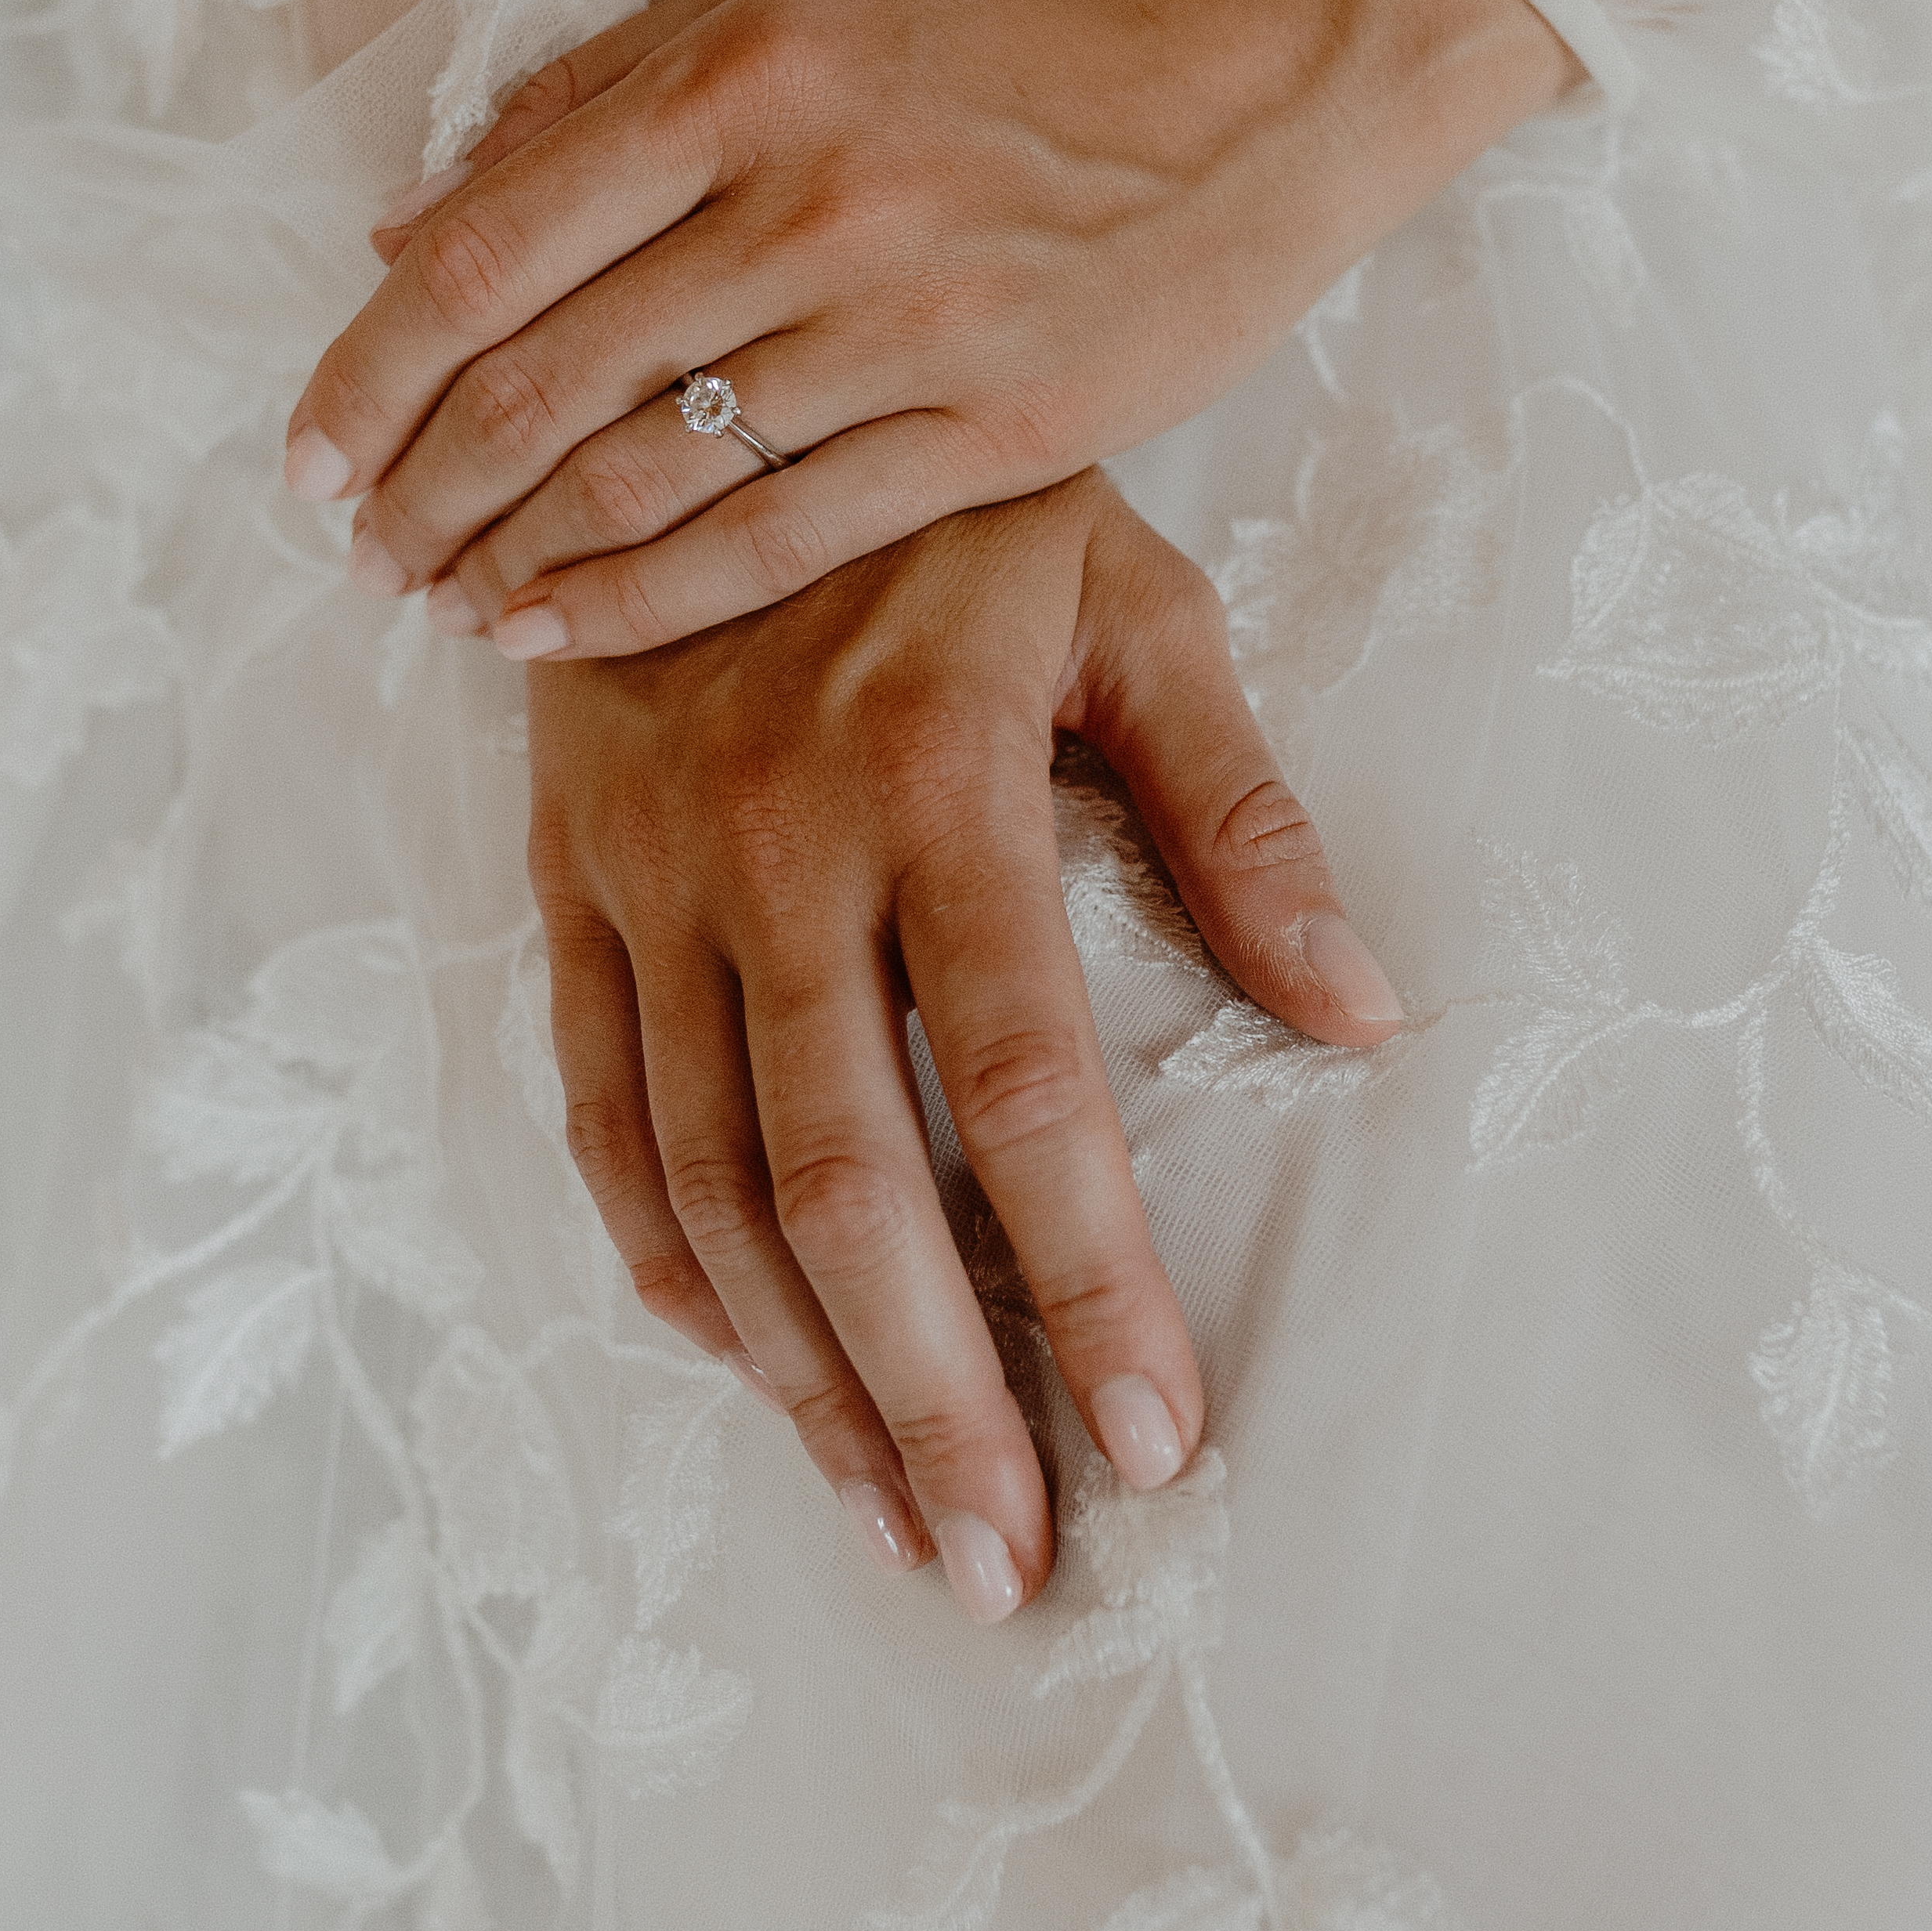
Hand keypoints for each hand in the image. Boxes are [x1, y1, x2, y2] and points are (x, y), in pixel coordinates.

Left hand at [286, 0, 1575, 658]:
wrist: (1260, 72)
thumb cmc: (1018, 21)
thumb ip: (600, 89)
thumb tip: (413, 218)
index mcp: (740, 73)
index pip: (487, 249)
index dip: (370, 368)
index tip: (308, 449)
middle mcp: (808, 201)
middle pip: (541, 379)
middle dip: (419, 485)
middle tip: (355, 549)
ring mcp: (905, 325)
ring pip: (645, 473)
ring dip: (509, 553)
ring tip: (436, 599)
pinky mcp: (994, 430)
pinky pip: (775, 537)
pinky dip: (642, 598)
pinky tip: (553, 629)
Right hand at [527, 470, 1404, 1622]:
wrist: (684, 367)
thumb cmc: (958, 504)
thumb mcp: (1135, 608)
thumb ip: (1241, 818)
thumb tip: (1369, 1013)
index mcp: (932, 779)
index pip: (1021, 1084)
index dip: (1091, 1279)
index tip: (1162, 1438)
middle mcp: (771, 848)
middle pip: (842, 1183)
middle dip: (934, 1399)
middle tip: (1009, 1563)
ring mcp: (645, 877)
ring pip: (707, 1186)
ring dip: (802, 1378)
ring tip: (897, 1522)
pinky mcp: (563, 885)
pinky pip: (597, 1111)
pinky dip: (662, 1260)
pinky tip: (742, 1370)